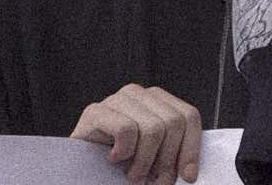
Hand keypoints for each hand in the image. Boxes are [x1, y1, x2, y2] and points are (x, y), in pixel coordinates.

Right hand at [71, 84, 205, 182]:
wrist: (80, 171)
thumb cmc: (118, 165)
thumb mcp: (153, 158)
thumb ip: (173, 155)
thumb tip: (190, 172)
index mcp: (156, 101)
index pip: (188, 116)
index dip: (191, 149)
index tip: (188, 175)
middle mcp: (138, 95)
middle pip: (173, 123)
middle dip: (167, 160)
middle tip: (153, 180)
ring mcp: (116, 100)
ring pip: (153, 128)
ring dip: (145, 162)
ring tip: (134, 174)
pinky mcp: (95, 111)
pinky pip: (126, 130)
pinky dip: (125, 151)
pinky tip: (115, 159)